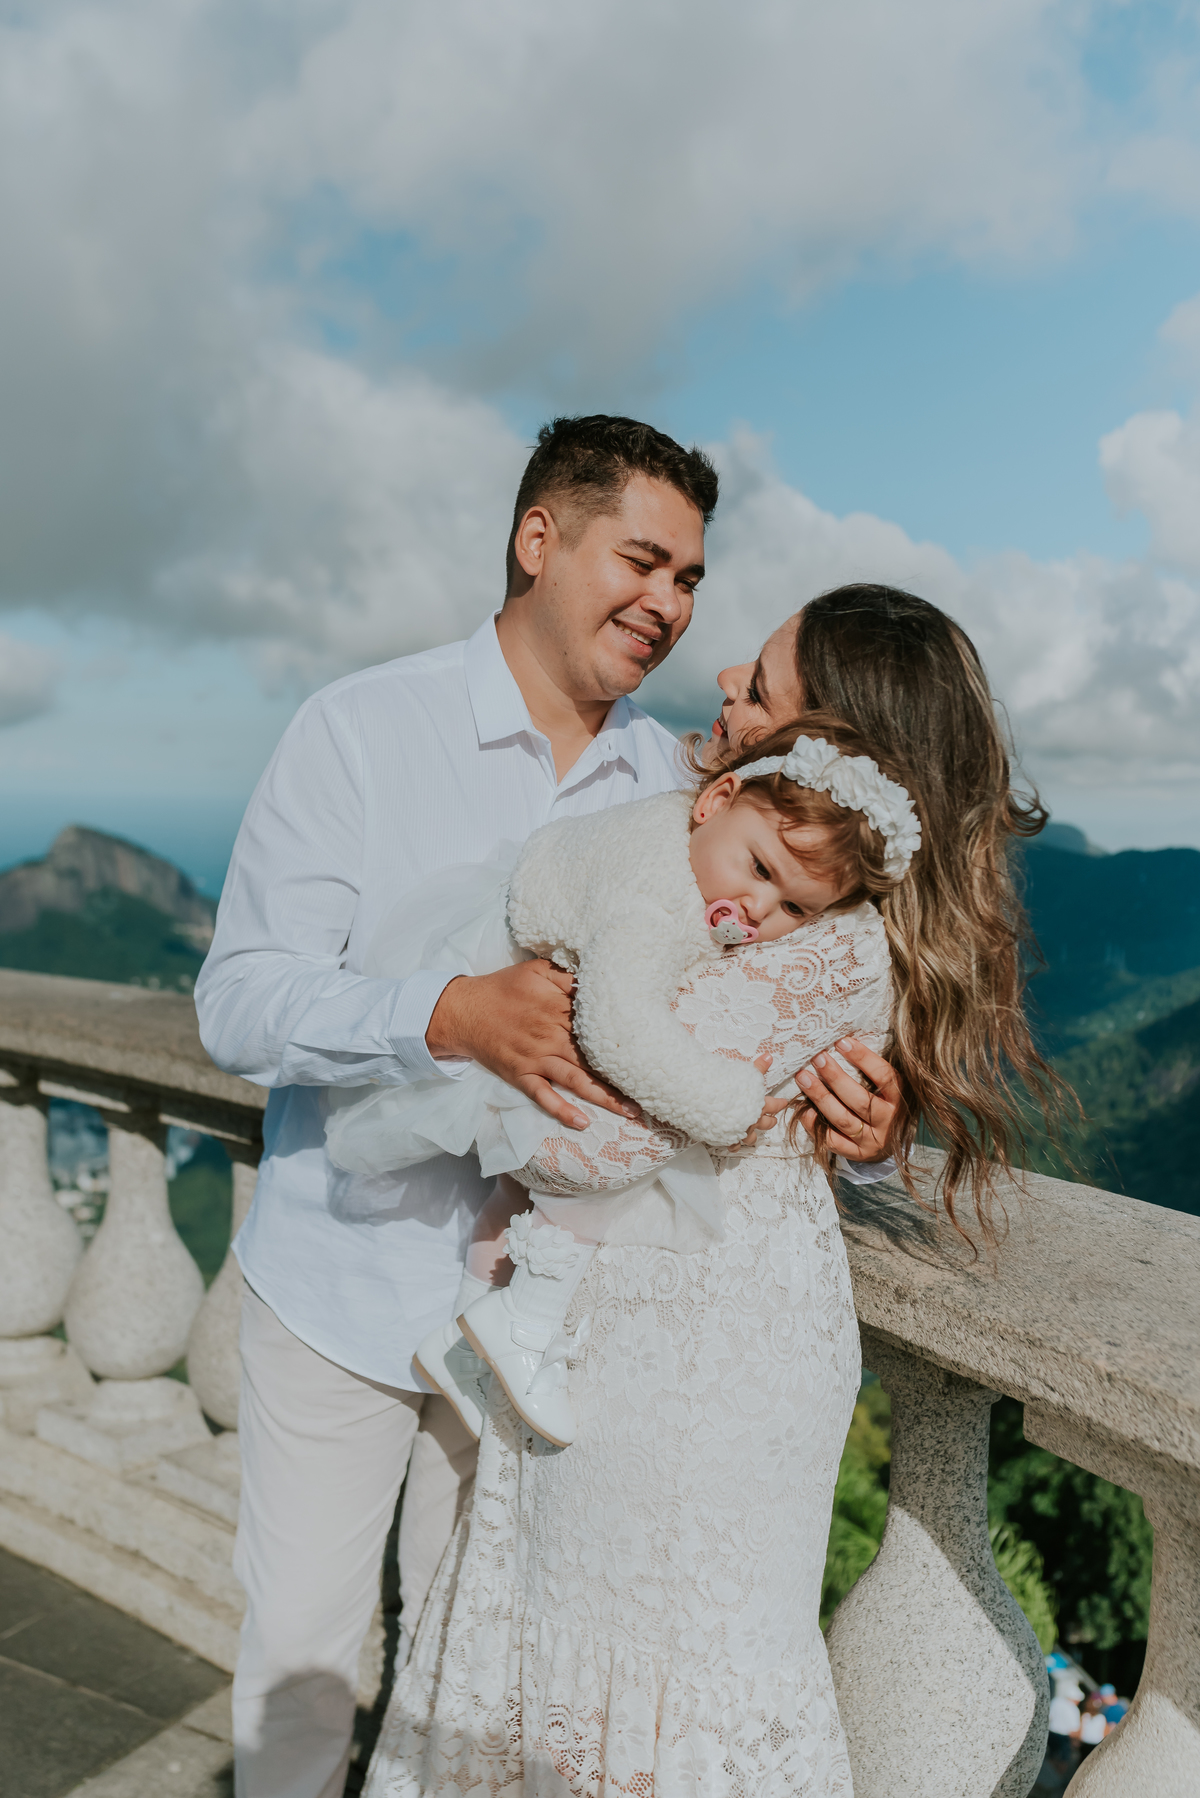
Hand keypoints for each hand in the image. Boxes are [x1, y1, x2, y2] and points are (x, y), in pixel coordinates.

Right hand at [426, 961, 637, 1130]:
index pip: (599, 1022)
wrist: (462, 1010)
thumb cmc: (502, 988)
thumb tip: (598, 977)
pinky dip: (561, 1110)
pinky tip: (582, 1123)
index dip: (626, 1032)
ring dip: (604, 1097)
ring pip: (576, 1079)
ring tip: (631, 1111)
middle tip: (654, 1087)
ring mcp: (536, 1057)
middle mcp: (551, 1034)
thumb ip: (567, 975)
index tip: (652, 1046)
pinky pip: (543, 1096)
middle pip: (594, 1055)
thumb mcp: (536, 970)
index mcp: (558, 1006)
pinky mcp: (521, 1075)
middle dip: (624, 1073)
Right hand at [731, 1054, 786, 1150]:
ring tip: (753, 1136)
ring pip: (751, 1138)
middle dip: (770, 1122)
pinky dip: (734, 1145)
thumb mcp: (746, 1074)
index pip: (774, 1105)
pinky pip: (732, 1145)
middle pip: (766, 1124)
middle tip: (773, 1120)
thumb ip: (758, 1067)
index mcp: (759, 1106)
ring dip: (753, 1137)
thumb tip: (769, 1057)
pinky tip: (733, 1145)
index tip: (784, 1103)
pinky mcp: (727, 1137)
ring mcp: (740, 1131)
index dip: (780, 1103)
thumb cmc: (727, 1087)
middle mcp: (752, 1120)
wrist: (708, 1101)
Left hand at [794, 1038, 898, 1160]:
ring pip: (843, 1119)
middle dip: (835, 1077)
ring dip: (820, 1097)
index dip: (863, 1058)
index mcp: (900, 1100)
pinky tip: (803, 1108)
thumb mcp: (888, 1087)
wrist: (891, 1141)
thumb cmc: (885, 1102)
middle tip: (818, 1058)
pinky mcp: (856, 1153)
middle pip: (860, 1100)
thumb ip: (874, 1069)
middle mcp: (888, 1122)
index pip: (884, 1077)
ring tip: (803, 1077)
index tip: (842, 1042)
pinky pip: (832, 1141)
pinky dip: (815, 1124)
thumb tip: (845, 1040)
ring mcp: (872, 1140)